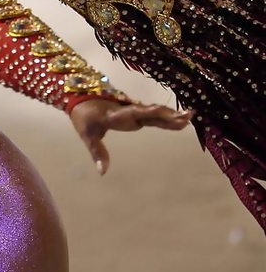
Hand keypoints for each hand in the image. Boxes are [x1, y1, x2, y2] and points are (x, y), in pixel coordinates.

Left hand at [69, 97, 192, 174]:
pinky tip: (180, 122)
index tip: (164, 112)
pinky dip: (166, 119)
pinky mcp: (135, 113)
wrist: (81, 98)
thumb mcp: (88, 136)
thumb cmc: (85, 119)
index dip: (149, 112)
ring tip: (189, 117)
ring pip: (154, 113)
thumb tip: (103, 172)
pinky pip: (153, 116)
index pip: (134, 113)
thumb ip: (97, 152)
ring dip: (170, 116)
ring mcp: (132, 110)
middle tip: (187, 116)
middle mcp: (127, 110)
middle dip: (168, 114)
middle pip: (149, 112)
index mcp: (116, 115)